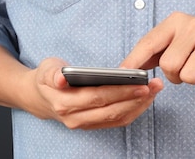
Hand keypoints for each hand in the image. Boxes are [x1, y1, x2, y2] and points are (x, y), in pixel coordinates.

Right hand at [21, 57, 163, 129]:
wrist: (40, 97)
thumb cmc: (47, 78)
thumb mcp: (46, 69)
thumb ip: (53, 73)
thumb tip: (61, 78)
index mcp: (64, 103)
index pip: (97, 97)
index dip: (120, 91)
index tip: (140, 83)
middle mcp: (75, 118)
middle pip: (111, 109)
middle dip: (135, 98)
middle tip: (154, 85)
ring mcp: (85, 124)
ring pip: (117, 118)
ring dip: (139, 105)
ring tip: (154, 90)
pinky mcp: (94, 125)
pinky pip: (117, 121)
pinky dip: (134, 110)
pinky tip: (145, 98)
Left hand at [121, 12, 194, 86]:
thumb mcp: (177, 41)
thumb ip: (153, 52)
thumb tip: (126, 68)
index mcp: (176, 21)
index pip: (149, 43)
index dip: (134, 60)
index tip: (122, 73)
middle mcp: (193, 25)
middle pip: (168, 65)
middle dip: (175, 75)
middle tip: (186, 66)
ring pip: (188, 76)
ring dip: (193, 79)